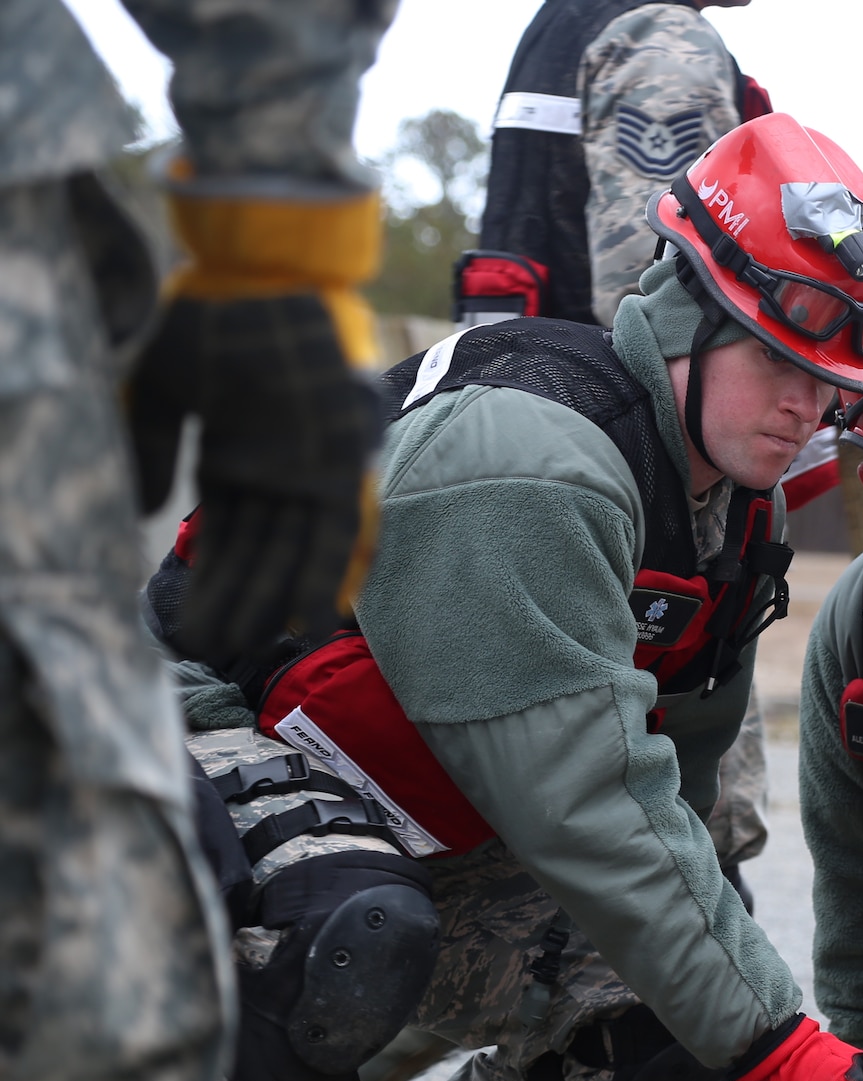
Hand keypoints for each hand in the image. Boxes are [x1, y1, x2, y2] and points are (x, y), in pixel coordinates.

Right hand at [127, 187, 384, 660]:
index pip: (225, 533)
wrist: (258, 274)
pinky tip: (319, 615)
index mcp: (239, 453)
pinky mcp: (345, 457)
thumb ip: (152, 448)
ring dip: (278, 597)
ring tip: (253, 647)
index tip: (191, 622)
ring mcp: (315, 463)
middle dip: (239, 601)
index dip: (211, 579)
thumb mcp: (163, 389)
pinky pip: (343, 526)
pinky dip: (333, 569)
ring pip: (298, 548)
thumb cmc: (209, 318)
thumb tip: (142, 508)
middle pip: (261, 551)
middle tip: (212, 650)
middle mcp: (280, 467)